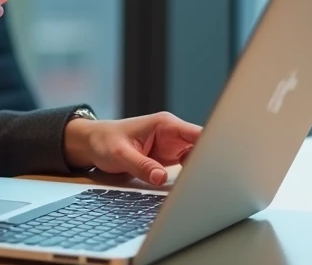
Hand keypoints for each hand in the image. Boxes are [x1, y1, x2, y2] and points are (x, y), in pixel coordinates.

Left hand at [62, 112, 200, 185]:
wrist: (92, 143)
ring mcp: (172, 146)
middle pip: (202, 147)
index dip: (212, 146)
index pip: (196, 134)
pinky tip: (192, 186)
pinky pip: (187, 166)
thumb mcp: (120, 154)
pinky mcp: (169, 158)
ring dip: (201, 170)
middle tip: (212, 180)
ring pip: (197, 158)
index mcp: (165, 125)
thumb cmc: (104, 141)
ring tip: (204, 186)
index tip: (219, 161)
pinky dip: (192, 175)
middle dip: (209, 162)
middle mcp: (173, 134)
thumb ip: (142, 165)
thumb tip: (162, 178)